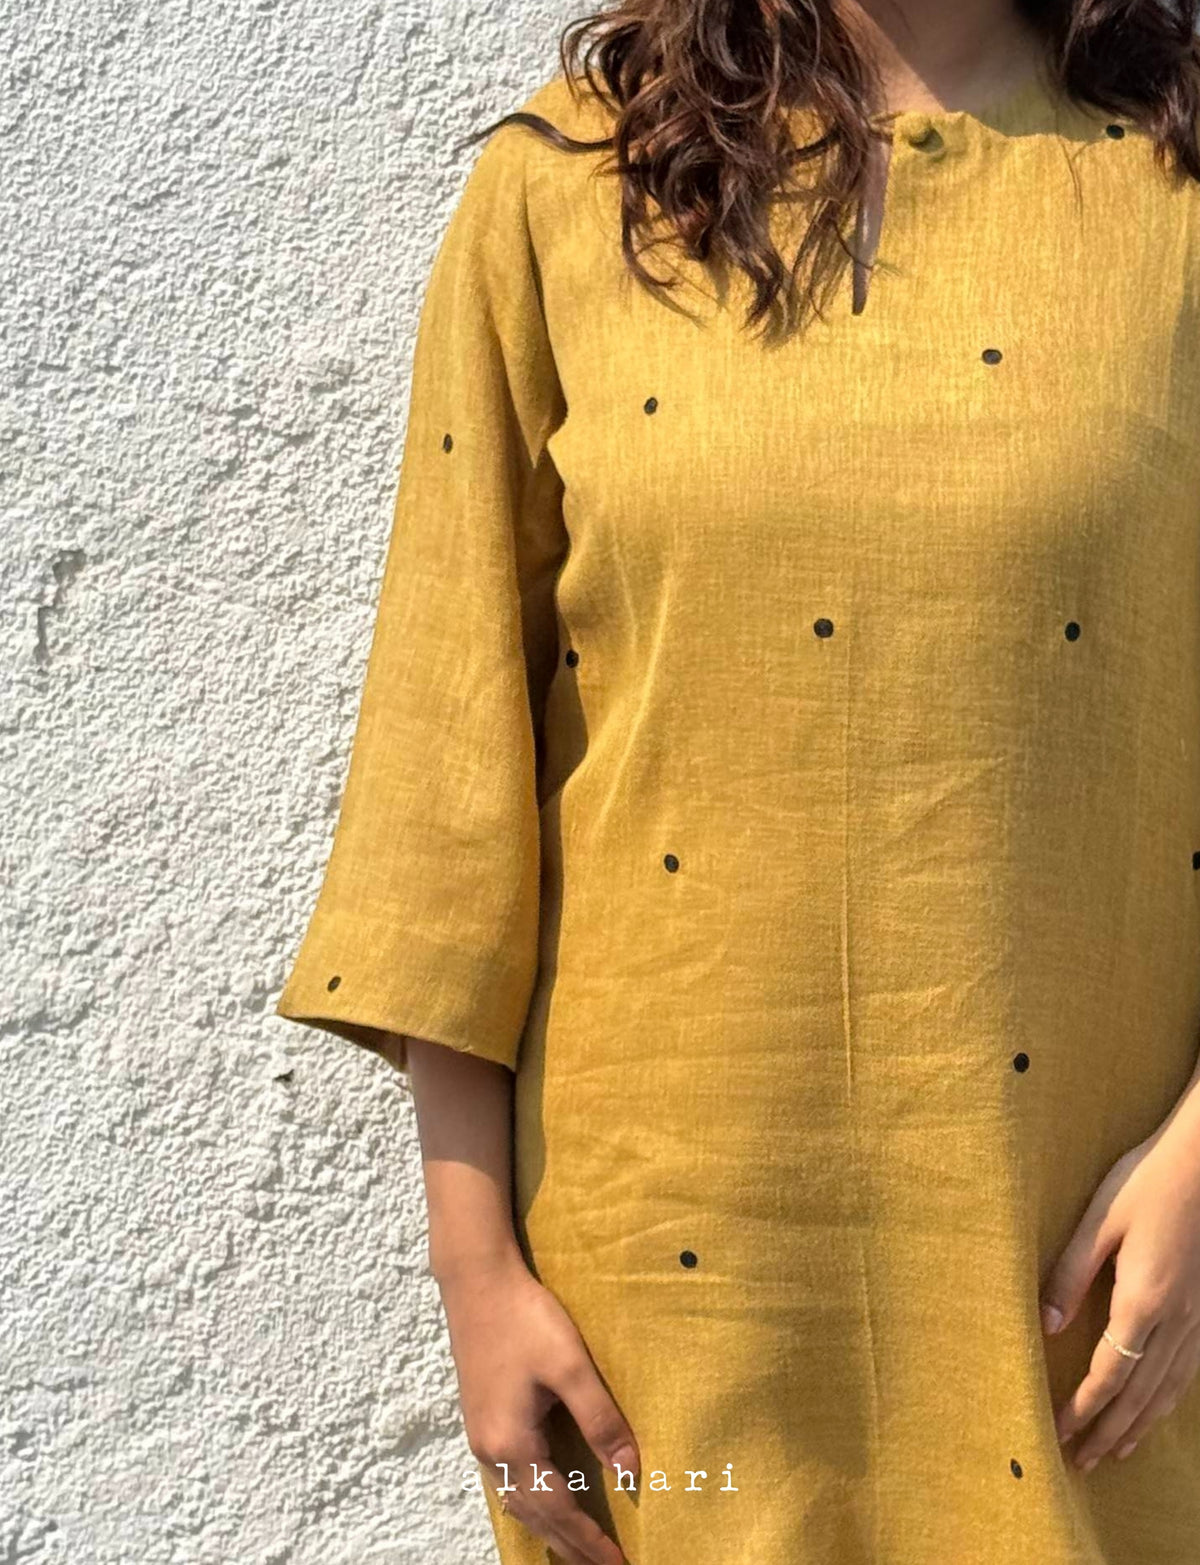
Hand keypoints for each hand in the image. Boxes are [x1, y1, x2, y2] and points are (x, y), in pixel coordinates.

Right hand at [438, 1252, 636, 1564]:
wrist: (476, 1282)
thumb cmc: (526, 1319)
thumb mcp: (571, 1366)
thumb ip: (601, 1420)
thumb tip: (631, 1471)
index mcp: (513, 1445)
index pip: (558, 1511)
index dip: (589, 1541)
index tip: (618, 1564)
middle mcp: (491, 1452)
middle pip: (533, 1516)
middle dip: (569, 1546)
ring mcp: (480, 1438)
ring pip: (516, 1502)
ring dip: (548, 1529)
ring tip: (576, 1547)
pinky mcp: (479, 1421)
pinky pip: (506, 1482)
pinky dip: (529, 1504)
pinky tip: (542, 1501)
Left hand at [1040, 1128, 1199, 1469]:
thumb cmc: (1146, 1183)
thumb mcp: (1098, 1222)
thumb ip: (1069, 1274)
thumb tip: (1045, 1327)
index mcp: (1144, 1301)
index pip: (1110, 1375)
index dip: (1083, 1409)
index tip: (1058, 1432)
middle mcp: (1177, 1320)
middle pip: (1139, 1395)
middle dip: (1108, 1432)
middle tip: (1081, 1463)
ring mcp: (1198, 1319)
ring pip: (1169, 1390)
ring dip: (1140, 1426)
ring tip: (1115, 1452)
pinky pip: (1187, 1372)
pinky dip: (1168, 1402)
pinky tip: (1156, 1410)